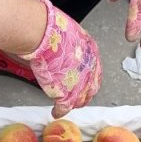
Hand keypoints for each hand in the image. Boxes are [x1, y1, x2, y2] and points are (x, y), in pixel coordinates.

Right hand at [24, 0, 101, 117]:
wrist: (44, 36)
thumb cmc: (53, 29)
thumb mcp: (70, 32)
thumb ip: (71, 44)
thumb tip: (63, 45)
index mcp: (92, 53)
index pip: (95, 71)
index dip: (88, 78)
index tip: (84, 82)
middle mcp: (89, 70)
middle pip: (91, 88)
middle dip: (84, 94)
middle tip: (78, 98)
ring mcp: (79, 84)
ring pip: (80, 100)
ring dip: (73, 104)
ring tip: (66, 105)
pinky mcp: (66, 95)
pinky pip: (64, 108)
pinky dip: (59, 111)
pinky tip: (55, 112)